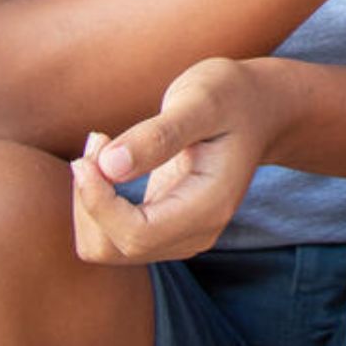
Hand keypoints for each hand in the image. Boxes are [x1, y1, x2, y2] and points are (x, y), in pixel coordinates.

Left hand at [69, 57, 274, 264]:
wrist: (258, 109)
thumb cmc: (230, 97)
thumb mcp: (201, 101)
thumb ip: (160, 134)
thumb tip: (109, 166)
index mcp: (209, 207)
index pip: (135, 234)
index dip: (98, 203)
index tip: (87, 155)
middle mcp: (195, 234)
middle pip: (112, 248)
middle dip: (89, 200)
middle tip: (97, 141)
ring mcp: (179, 236)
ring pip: (104, 247)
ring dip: (88, 201)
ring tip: (101, 146)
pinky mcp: (163, 228)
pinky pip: (110, 234)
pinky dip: (96, 202)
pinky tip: (108, 160)